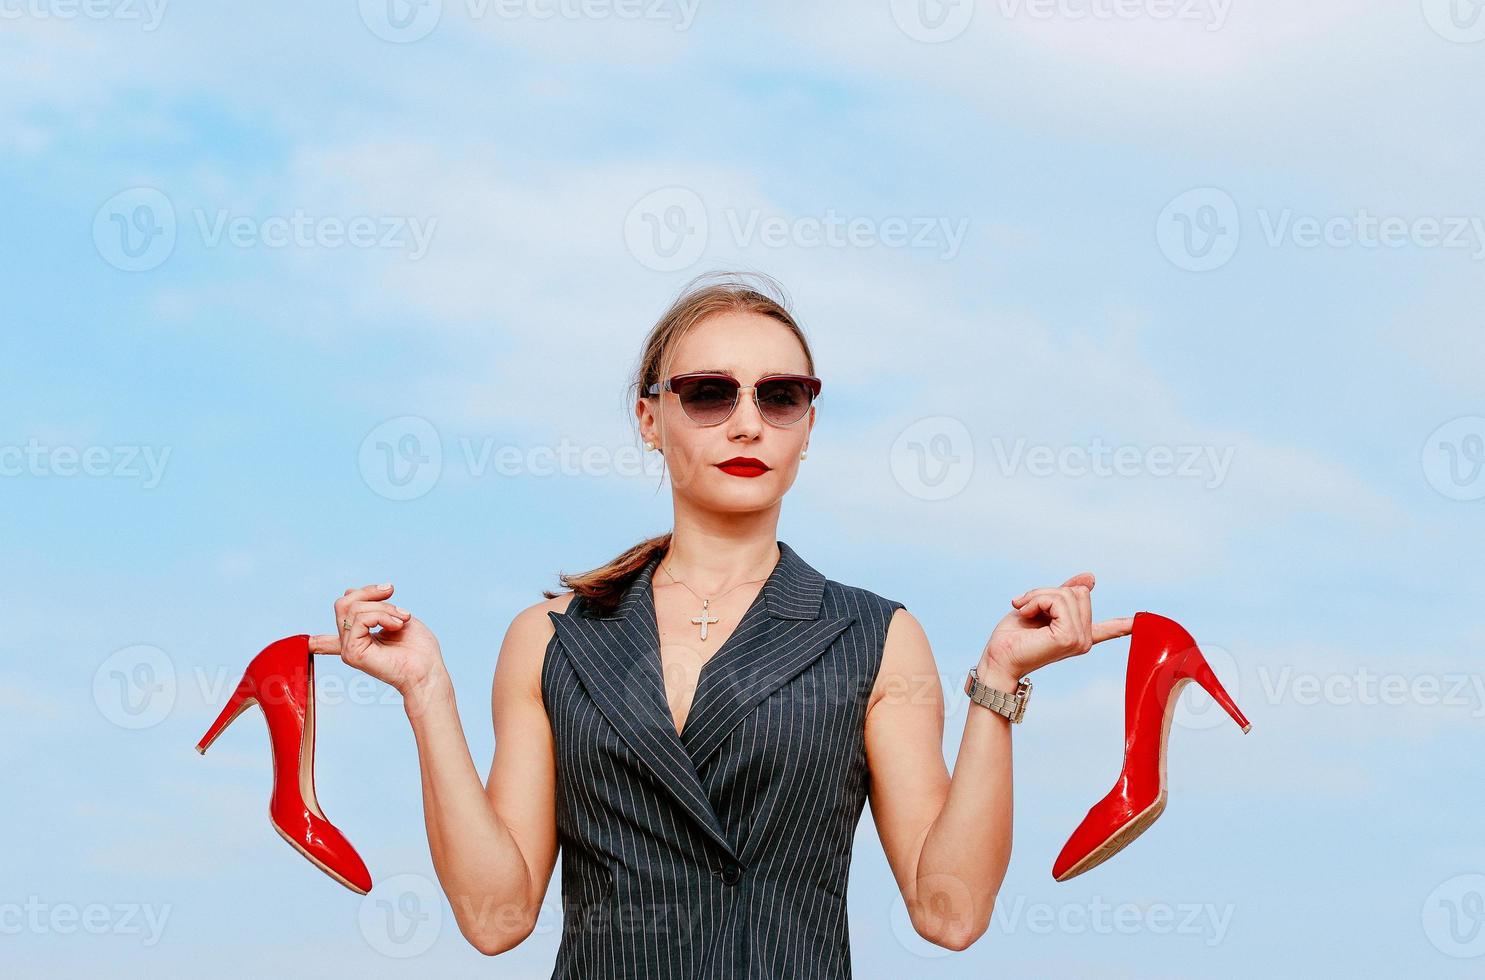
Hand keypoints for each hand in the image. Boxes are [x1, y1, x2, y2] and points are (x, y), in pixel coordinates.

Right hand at [309, 583, 445, 696]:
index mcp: (360, 639)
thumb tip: (348, 591)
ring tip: (403, 618)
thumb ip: (372, 606)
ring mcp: (349, 649)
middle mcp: (350, 645)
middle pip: (344, 604)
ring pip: (353, 609)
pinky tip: (397, 625)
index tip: (311, 645)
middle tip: (394, 597)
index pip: (327, 640)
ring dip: (384, 607)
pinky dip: (382, 615)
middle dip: (371, 593)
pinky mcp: (352, 653)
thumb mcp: (395, 616)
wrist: (428, 670)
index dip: (318, 642)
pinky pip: (360, 619)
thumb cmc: (419, 648)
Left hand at [982, 572, 1133, 678]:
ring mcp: (1080, 639)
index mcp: (1079, 634)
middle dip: (1046, 592)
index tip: (1140, 621)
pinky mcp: (1069, 637)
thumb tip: (1090, 577)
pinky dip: (1036, 600)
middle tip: (1026, 607)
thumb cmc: (1013, 635)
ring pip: (1067, 593)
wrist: (997, 657)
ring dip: (1038, 596)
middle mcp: (1084, 639)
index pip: (1109, 629)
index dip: (1123, 624)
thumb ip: (1063, 593)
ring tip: (1024, 611)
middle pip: (1078, 592)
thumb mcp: (1040, 606)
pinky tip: (1026, 614)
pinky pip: (1058, 600)